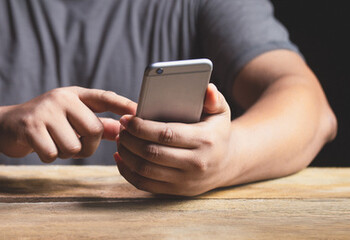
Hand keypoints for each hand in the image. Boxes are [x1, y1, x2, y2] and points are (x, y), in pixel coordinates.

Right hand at [0, 86, 136, 162]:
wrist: (4, 126)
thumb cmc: (46, 124)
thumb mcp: (72, 119)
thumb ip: (98, 124)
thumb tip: (124, 130)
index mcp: (75, 94)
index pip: (105, 97)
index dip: (123, 105)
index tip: (140, 112)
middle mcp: (61, 98)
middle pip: (93, 130)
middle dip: (88, 146)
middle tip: (76, 146)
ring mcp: (44, 111)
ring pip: (73, 146)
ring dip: (66, 153)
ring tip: (54, 143)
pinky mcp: (29, 127)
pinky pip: (53, 153)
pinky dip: (49, 157)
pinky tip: (41, 147)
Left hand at [115, 84, 232, 195]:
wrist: (228, 163)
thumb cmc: (217, 132)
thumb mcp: (221, 112)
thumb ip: (214, 99)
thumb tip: (208, 89)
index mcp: (205, 141)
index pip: (166, 134)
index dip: (141, 127)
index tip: (127, 119)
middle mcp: (196, 164)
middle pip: (152, 153)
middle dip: (130, 139)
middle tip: (121, 128)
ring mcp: (186, 180)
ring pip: (145, 170)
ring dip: (126, 154)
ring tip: (121, 140)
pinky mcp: (177, 191)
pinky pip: (145, 184)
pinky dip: (128, 172)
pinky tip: (122, 158)